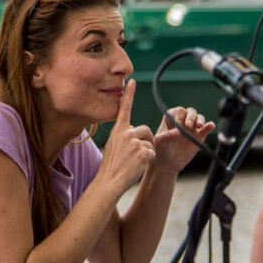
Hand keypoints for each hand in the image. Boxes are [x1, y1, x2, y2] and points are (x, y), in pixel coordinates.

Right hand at [96, 79, 155, 195]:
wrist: (109, 181)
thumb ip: (124, 135)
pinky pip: (153, 153)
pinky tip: (138, 165)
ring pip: (150, 143)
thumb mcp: (114, 146)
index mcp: (118, 130)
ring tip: (134, 161)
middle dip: (146, 140)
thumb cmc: (112, 166)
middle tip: (135, 154)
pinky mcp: (143, 152)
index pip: (124, 108)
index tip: (132, 80)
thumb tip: (135, 129)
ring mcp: (135, 142)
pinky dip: (148, 160)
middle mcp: (126, 133)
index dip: (129, 94)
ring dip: (146, 152)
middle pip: (146, 130)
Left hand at [152, 106, 213, 172]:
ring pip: (198, 118)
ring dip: (200, 120)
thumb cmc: (161, 150)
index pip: (178, 112)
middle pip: (189, 112)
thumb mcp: (159, 143)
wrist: (168, 163)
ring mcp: (191, 128)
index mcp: (171, 119)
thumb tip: (178, 131)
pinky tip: (211, 125)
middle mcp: (182, 120)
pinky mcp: (199, 136)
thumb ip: (166, 136)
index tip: (178, 126)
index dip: (179, 117)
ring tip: (199, 125)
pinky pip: (205, 129)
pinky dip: (209, 126)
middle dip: (190, 117)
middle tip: (188, 126)